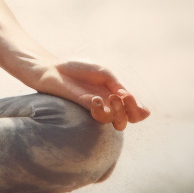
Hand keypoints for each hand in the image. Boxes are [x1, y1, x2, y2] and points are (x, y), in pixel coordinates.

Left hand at [27, 60, 149, 130]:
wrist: (54, 69)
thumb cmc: (77, 69)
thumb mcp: (103, 73)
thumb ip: (116, 85)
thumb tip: (128, 97)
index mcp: (116, 95)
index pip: (136, 110)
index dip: (139, 109)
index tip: (129, 96)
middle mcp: (109, 105)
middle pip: (130, 120)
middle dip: (132, 110)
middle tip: (124, 97)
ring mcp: (98, 110)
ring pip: (117, 123)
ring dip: (118, 110)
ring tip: (110, 97)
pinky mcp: (85, 112)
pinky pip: (99, 118)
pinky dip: (101, 109)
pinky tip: (94, 99)